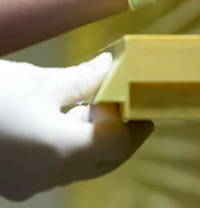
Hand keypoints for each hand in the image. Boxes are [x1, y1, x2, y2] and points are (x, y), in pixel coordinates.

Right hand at [0, 53, 152, 200]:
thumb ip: (83, 79)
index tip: (137, 100)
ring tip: (96, 109)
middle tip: (129, 110)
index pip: (119, 144)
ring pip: (79, 168)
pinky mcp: (11, 182)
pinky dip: (68, 149)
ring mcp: (28, 184)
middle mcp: (50, 176)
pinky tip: (63, 122)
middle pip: (103, 161)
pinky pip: (54, 170)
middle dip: (121, 136)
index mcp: (63, 151)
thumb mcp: (39, 81)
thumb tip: (110, 65)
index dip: (132, 121)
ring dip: (93, 142)